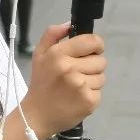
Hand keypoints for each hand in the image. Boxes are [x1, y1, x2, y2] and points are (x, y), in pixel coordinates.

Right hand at [21, 23, 105, 137]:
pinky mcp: (89, 101)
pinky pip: (100, 92)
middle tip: (78, 74)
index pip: (92, 41)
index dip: (95, 45)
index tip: (90, 52)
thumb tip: (70, 24)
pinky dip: (91, 95)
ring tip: (76, 87)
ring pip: (102, 77)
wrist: (36, 115)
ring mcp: (81, 86)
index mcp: (58, 54)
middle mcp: (70, 68)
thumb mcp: (39, 55)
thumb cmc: (40, 84)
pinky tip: (78, 98)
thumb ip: (52, 35)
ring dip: (92, 81)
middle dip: (92, 65)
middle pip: (100, 60)